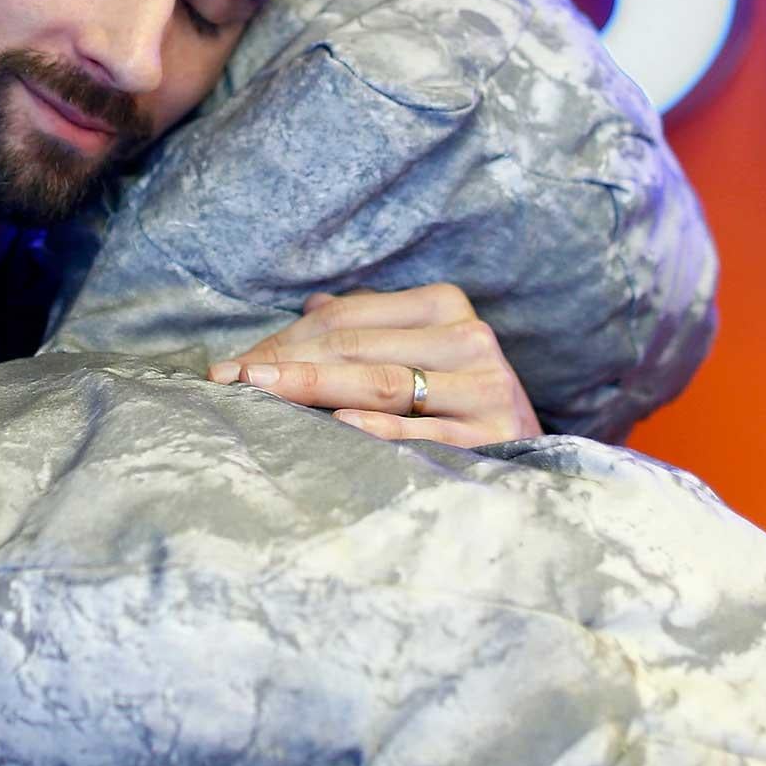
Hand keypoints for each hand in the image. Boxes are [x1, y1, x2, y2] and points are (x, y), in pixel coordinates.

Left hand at [208, 285, 542, 447]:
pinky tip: (338, 425)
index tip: (228, 367)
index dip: (284, 339)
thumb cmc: (458, 403)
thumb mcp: (421, 354)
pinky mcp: (493, 435)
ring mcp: (484, 388)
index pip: (347, 318)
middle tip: (228, 383)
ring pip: (382, 383)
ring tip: (258, 396)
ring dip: (314, 387)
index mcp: (444, 306)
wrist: (537, 459)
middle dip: (285, 364)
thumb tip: (308, 306)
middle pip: (357, 347)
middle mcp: (469, 339)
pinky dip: (379, 426)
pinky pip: (423, 431)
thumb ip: (369, 328)